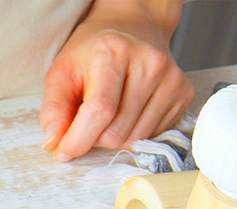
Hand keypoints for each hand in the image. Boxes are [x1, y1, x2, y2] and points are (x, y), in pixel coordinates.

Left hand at [40, 0, 193, 160]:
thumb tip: (53, 143)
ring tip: (106, 113)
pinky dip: (133, 133)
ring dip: (112, 137)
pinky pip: (152, 135)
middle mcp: (150, 64)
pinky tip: (126, 111)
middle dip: (93, 138)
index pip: (100, 110)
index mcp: (115, 52)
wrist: (132, 29)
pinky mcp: (184, 94)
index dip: (78, 139)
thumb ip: (53, 109)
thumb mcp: (62, 71)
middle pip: (116, 131)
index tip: (62, 151)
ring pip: (134, 139)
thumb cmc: (93, 52)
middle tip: (85, 121)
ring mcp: (172, 79)